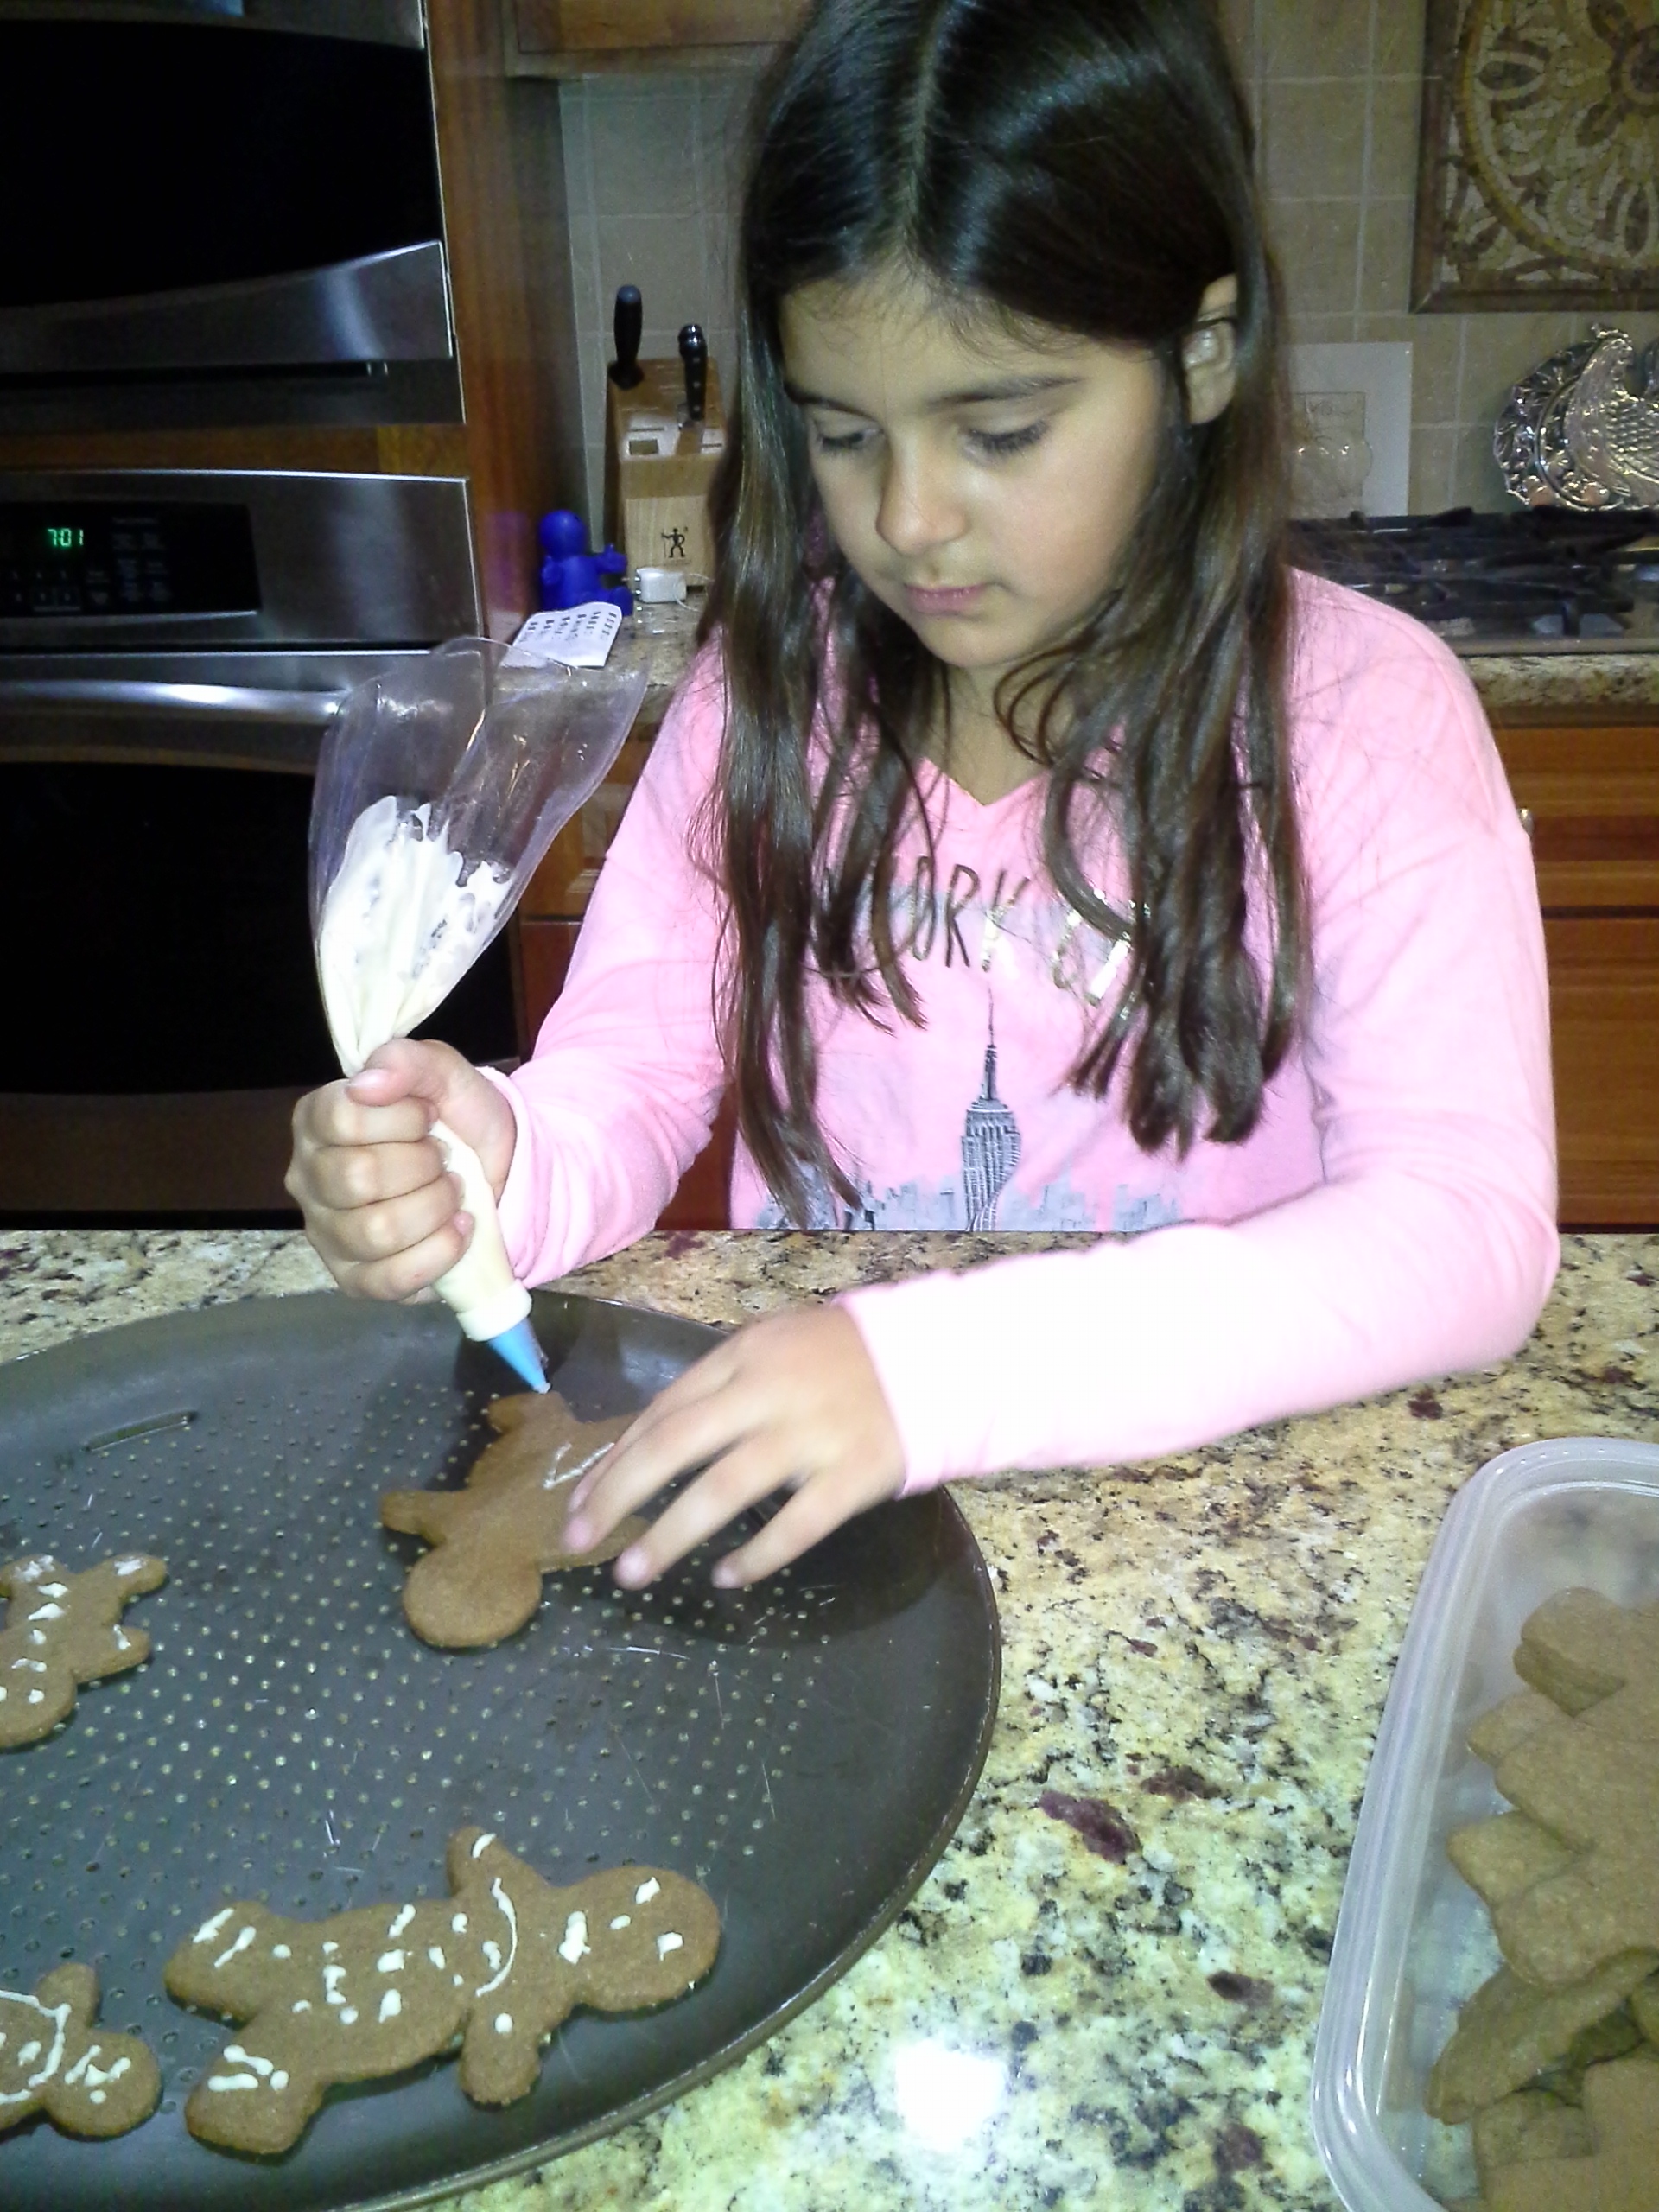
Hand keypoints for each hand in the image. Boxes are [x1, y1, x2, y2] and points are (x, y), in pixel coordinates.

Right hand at [285, 1038, 515, 1301]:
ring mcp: (326, 1234)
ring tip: (453, 1193)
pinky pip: (390, 1279)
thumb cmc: (456, 1120)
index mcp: (316, 1121)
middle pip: (358, 1178)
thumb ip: (407, 1062)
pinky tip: (459, 1229)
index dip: (402, 1118)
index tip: (429, 1116)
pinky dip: (439, 1253)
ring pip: (377, 1231)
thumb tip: (367, 1083)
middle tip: (444, 1160)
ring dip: (435, 1208)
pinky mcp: (355, 1280)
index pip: (342, 1118)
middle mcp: (307, 1179)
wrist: (497, 1171)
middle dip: (423, 1166)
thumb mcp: (443, 1074)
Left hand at [562, 1306, 905, 1587]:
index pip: (663, 1410)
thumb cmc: (845, 1357)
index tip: (581, 1499)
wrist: (940, 1356)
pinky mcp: (854, 1473)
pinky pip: (797, 1524)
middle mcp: (768, 1393)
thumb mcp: (774, 1347)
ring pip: (724, 1488)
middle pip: (675, 1443)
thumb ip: (720, 1386)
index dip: (616, 1458)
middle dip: (619, 1493)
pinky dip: (758, 1554)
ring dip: (671, 1533)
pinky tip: (726, 1578)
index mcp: (744, 1356)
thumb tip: (652, 1439)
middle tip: (578, 1536)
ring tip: (631, 1570)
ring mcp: (811, 1435)